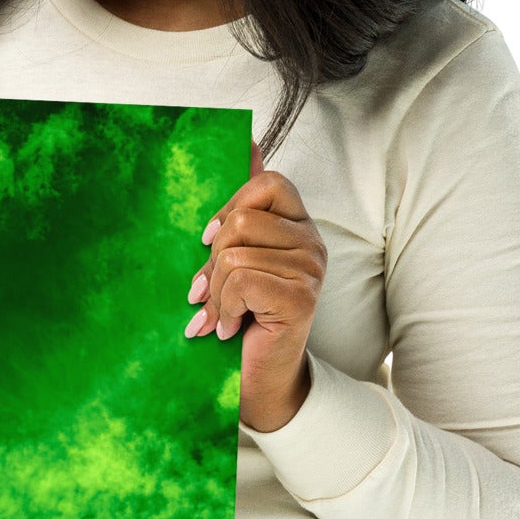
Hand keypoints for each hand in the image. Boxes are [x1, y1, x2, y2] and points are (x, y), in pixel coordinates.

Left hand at [183, 137, 324, 431]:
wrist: (261, 378)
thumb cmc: (244, 315)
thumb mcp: (237, 256)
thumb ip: (243, 205)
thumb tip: (247, 140)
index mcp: (297, 225)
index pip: (268, 182)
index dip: (230, 206)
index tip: (208, 241)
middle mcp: (312, 242)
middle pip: (243, 221)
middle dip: (212, 260)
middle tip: (207, 291)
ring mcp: (311, 269)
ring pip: (236, 254)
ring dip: (216, 292)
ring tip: (220, 315)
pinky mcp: (301, 297)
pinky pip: (242, 281)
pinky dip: (223, 309)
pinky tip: (228, 328)